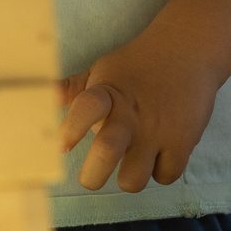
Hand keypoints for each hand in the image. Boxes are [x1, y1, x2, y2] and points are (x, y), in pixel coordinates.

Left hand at [56, 39, 222, 193]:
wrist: (187, 51)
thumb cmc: (136, 66)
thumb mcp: (103, 71)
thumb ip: (73, 89)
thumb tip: (43, 95)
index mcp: (108, 94)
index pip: (86, 107)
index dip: (71, 128)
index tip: (61, 147)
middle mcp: (131, 114)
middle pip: (107, 151)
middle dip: (92, 176)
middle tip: (90, 176)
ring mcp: (159, 131)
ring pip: (135, 179)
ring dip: (128, 178)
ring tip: (130, 165)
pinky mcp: (184, 141)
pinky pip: (166, 176)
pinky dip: (160, 173)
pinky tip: (156, 158)